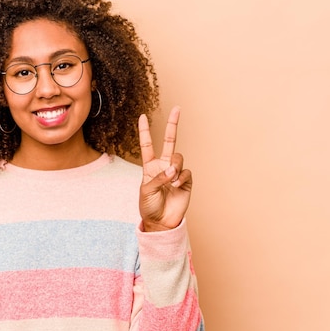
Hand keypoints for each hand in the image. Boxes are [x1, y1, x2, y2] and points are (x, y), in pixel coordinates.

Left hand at [138, 106, 191, 230]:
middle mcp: (164, 166)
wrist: (160, 222)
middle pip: (170, 141)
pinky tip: (176, 184)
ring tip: (171, 178)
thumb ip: (158, 177)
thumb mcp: (146, 190)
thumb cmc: (149, 206)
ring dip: (174, 166)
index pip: (147, 145)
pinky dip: (180, 176)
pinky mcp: (186, 181)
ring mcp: (176, 172)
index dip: (145, 131)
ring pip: (178, 157)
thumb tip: (172, 169)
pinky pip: (186, 172)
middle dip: (173, 124)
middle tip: (177, 108)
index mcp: (150, 166)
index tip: (142, 116)